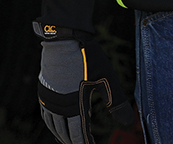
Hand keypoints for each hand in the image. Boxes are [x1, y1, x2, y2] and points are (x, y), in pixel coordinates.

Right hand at [35, 22, 135, 143]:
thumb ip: (116, 101)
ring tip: (69, 140)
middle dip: (74, 141)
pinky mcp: (43, 90)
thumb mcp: (106, 78)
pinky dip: (51, 123)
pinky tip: (56, 123)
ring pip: (53, 125)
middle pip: (65, 133)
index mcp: (75, 104)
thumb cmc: (87, 57)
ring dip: (61, 135)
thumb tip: (129, 122)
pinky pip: (45, 114)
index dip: (86, 143)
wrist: (63, 38)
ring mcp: (49, 98)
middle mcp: (59, 105)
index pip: (79, 134)